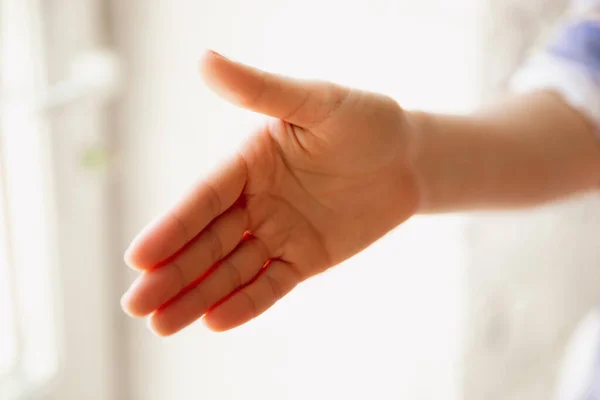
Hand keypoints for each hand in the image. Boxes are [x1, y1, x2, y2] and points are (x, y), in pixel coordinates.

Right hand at [121, 50, 420, 334]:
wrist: (409, 158)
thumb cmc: (364, 121)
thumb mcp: (316, 101)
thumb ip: (262, 91)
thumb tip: (205, 59)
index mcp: (248, 164)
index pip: (203, 199)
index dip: (172, 228)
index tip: (138, 257)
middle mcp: (256, 202)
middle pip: (207, 242)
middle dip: (172, 274)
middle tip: (134, 305)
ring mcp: (279, 233)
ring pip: (231, 270)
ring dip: (197, 296)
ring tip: (160, 325)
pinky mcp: (305, 259)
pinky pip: (272, 285)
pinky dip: (245, 303)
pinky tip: (213, 322)